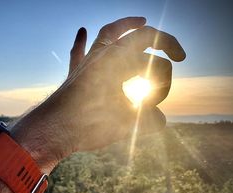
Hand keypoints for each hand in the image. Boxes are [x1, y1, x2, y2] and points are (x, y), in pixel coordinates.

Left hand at [11, 17, 185, 173]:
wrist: (52, 130)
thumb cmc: (88, 125)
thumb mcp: (126, 123)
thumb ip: (150, 120)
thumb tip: (160, 120)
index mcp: (117, 61)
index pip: (152, 49)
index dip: (169, 50)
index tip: (180, 60)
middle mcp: (102, 56)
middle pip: (135, 39)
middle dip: (157, 45)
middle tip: (172, 56)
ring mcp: (87, 63)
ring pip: (107, 35)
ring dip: (124, 26)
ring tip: (139, 21)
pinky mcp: (75, 75)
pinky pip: (78, 53)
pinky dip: (81, 42)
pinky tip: (81, 31)